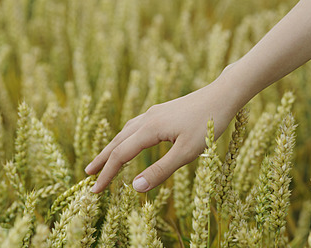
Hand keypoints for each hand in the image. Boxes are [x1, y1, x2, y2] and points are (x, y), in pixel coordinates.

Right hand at [85, 79, 238, 192]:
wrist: (222, 95)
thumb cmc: (208, 124)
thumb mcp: (186, 152)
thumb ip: (160, 170)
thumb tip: (135, 187)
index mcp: (149, 130)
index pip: (120, 156)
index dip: (107, 174)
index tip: (95, 190)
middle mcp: (146, 119)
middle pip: (116, 142)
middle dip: (102, 159)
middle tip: (87, 174)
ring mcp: (153, 113)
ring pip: (124, 133)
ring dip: (111, 148)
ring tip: (103, 159)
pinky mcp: (160, 112)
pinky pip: (134, 127)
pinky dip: (124, 138)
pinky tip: (128, 141)